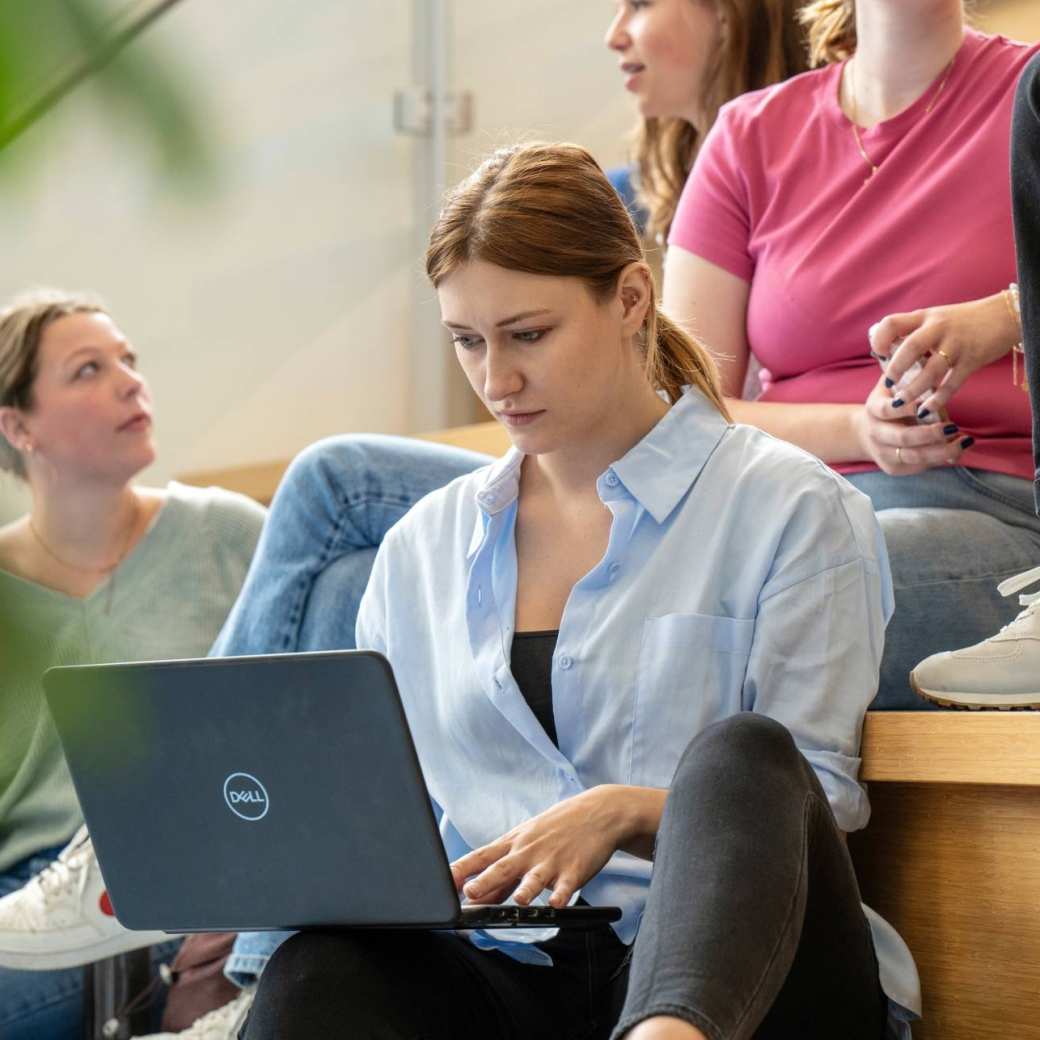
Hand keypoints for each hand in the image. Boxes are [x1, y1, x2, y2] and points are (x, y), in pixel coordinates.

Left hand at [449, 786, 638, 908]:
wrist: (598, 812)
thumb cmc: (556, 829)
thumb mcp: (526, 842)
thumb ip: (503, 872)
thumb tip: (475, 895)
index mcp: (513, 844)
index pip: (481, 857)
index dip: (461, 870)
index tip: (443, 881)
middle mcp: (528, 851)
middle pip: (503, 868)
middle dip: (485, 882)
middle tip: (470, 893)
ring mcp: (551, 860)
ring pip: (534, 878)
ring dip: (525, 890)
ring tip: (518, 901)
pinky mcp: (574, 869)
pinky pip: (567, 885)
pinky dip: (562, 894)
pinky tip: (558, 903)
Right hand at [852, 374, 970, 474]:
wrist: (866, 433)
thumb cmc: (889, 403)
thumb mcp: (892, 386)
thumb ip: (907, 375)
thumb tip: (925, 356)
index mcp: (873, 409)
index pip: (887, 410)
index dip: (906, 408)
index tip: (926, 405)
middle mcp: (875, 433)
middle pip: (903, 437)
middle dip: (930, 434)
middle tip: (953, 428)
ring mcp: (883, 453)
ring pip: (914, 456)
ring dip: (942, 451)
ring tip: (964, 442)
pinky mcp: (893, 468)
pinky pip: (919, 466)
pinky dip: (940, 459)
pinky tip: (957, 451)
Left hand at [868, 294, 1018, 416]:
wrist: (1006, 315)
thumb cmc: (965, 321)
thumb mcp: (937, 319)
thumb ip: (916, 333)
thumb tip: (889, 353)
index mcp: (924, 317)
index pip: (892, 323)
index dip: (880, 339)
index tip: (878, 353)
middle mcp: (938, 328)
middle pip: (910, 348)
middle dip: (895, 368)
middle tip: (888, 383)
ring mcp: (956, 344)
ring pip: (931, 370)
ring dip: (913, 389)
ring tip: (901, 401)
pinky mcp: (972, 359)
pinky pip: (951, 383)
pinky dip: (937, 399)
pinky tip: (926, 409)